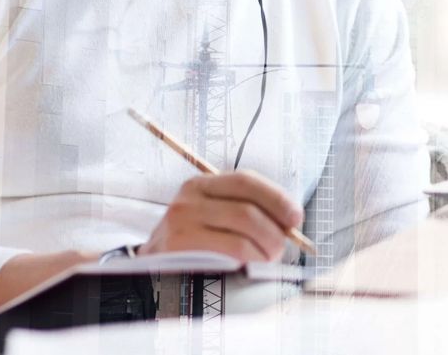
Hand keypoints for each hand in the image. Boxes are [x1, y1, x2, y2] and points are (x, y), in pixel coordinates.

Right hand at [140, 171, 303, 261]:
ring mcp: (181, 222)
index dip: (276, 197)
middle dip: (275, 231)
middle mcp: (188, 198)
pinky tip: (251, 265)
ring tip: (268, 259)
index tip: (295, 217)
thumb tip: (289, 221)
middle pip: (248, 209)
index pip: (246, 180)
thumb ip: (245, 210)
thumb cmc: (193, 242)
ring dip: (266, 249)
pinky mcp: (180, 248)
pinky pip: (231, 252)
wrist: (151, 267)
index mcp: (200, 184)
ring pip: (243, 233)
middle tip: (282, 247)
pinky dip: (251, 260)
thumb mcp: (212, 215)